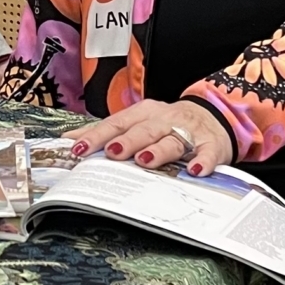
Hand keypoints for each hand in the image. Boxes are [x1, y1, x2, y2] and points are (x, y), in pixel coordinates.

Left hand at [64, 98, 234, 176]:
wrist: (214, 116)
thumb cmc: (167, 123)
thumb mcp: (137, 122)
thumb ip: (107, 131)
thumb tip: (70, 139)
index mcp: (143, 114)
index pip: (116, 123)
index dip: (97, 135)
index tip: (79, 147)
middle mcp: (164, 120)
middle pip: (143, 130)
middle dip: (127, 141)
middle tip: (111, 153)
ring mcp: (188, 132)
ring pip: (172, 140)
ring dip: (158, 150)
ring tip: (145, 161)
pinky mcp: (211, 145)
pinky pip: (207, 154)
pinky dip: (203, 162)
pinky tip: (196, 171)